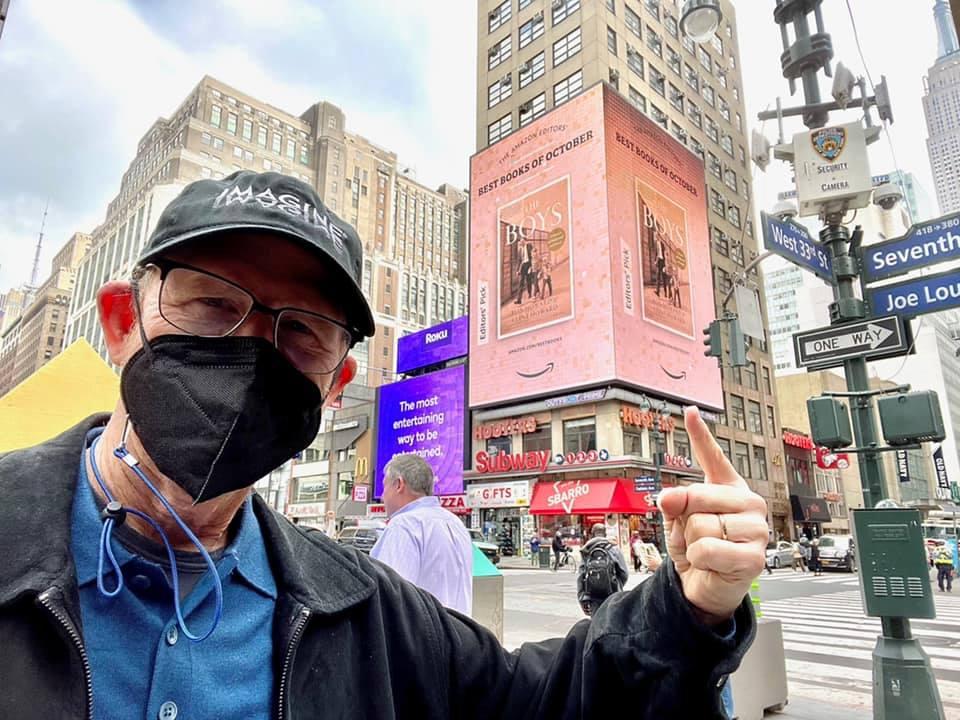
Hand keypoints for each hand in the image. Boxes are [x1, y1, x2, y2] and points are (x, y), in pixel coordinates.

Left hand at [658, 407, 768, 624]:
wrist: (706, 587)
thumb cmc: (697, 551)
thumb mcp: (678, 522)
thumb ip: (675, 503)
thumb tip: (669, 497)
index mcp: (730, 489)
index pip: (713, 458)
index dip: (700, 434)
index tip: (690, 411)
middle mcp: (749, 503)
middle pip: (697, 496)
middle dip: (684, 519)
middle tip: (694, 535)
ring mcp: (757, 529)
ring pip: (700, 525)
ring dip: (693, 543)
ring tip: (706, 552)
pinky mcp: (755, 557)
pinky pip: (707, 549)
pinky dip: (700, 560)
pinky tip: (714, 565)